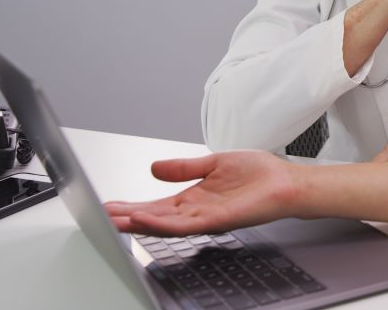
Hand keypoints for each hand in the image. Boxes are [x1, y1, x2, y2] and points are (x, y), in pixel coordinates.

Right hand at [103, 150, 299, 235]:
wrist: (286, 181)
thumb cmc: (259, 174)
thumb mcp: (213, 163)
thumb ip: (184, 167)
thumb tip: (155, 167)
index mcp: (194, 199)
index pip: (156, 206)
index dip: (132, 206)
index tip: (109, 205)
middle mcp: (197, 212)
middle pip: (155, 218)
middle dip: (127, 218)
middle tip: (101, 217)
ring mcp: (207, 218)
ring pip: (166, 225)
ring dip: (140, 223)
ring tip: (116, 221)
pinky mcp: (219, 220)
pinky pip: (187, 225)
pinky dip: (164, 223)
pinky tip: (146, 220)